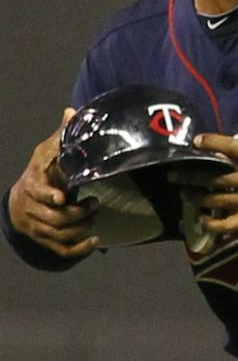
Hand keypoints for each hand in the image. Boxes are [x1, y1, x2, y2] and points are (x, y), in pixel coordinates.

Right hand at [8, 109, 97, 257]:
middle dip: (77, 213)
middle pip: (54, 217)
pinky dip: (80, 249)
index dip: (49, 195)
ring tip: (96, 216)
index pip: (36, 193)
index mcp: (31, 185)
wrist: (18, 201)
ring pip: (60, 234)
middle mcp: (31, 208)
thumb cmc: (40, 173)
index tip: (62, 197)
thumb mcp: (47, 153)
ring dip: (82, 227)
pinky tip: (96, 240)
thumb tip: (71, 110)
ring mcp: (37, 226)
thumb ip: (61, 136)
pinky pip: (62, 250)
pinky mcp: (45, 240)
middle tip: (95, 204)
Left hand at [174, 133, 237, 235]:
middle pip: (211, 177)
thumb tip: (232, 147)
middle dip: (189, 176)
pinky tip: (202, 219)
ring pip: (215, 201)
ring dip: (195, 198)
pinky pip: (228, 224)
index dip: (208, 142)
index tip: (195, 142)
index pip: (226, 146)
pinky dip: (212, 224)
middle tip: (174, 176)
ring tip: (185, 195)